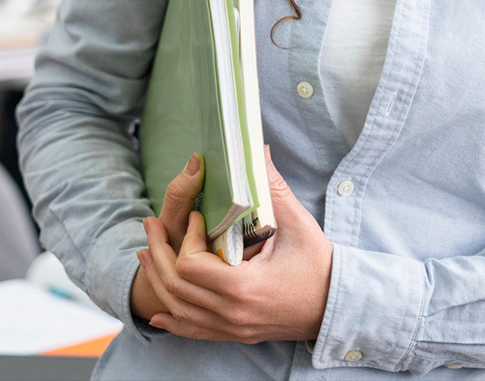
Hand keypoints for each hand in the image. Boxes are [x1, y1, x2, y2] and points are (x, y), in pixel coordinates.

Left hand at [137, 149, 332, 343]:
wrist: (338, 306)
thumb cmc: (319, 265)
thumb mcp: (297, 223)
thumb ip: (272, 188)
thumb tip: (257, 151)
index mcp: (245, 287)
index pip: (191, 266)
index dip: (186, 239)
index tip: (197, 217)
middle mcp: (233, 313)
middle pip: (176, 287)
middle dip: (159, 253)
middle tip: (150, 226)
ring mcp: (233, 327)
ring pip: (180, 310)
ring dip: (158, 281)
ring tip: (146, 253)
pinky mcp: (237, 333)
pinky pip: (195, 331)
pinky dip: (174, 321)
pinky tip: (159, 313)